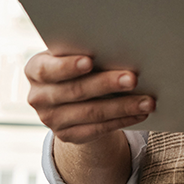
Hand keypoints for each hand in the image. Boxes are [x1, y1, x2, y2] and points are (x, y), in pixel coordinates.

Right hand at [25, 51, 155, 143]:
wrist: (72, 96)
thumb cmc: (79, 64)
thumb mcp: (74, 54)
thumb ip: (87, 50)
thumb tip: (122, 48)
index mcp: (36, 70)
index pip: (47, 69)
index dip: (67, 66)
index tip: (89, 61)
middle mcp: (39, 96)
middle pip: (75, 91)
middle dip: (107, 84)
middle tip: (133, 78)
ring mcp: (51, 119)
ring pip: (91, 113)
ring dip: (123, 106)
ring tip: (147, 101)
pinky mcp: (67, 135)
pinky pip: (97, 129)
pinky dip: (122, 120)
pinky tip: (139, 114)